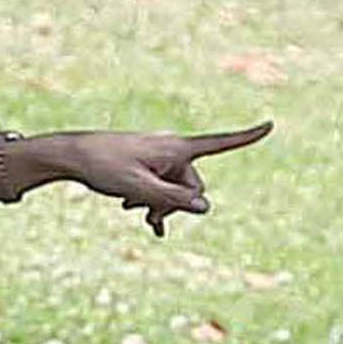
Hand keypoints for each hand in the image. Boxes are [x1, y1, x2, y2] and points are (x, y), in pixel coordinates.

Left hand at [49, 123, 271, 235]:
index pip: (219, 143)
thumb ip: (173, 200)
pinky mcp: (148, 165)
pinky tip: (140, 216)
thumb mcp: (139, 189)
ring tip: (134, 213)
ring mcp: (160, 158)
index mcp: (175, 148)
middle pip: (194, 185)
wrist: (72, 155)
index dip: (246, 137)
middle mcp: (172, 150)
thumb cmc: (104, 167)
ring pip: (177, 190)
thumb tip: (206, 207)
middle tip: (149, 219)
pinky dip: (155, 201)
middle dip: (178, 205)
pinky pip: (163, 187)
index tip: (270, 124)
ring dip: (162, 206)